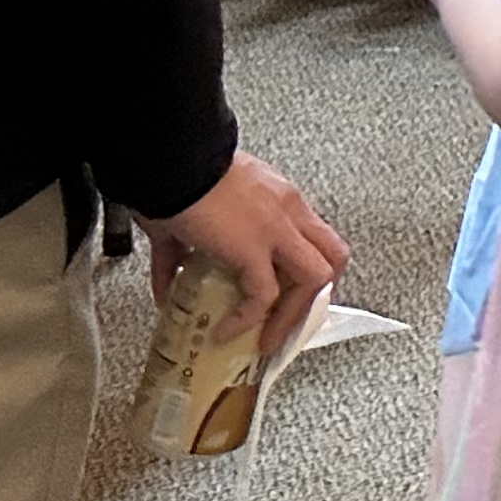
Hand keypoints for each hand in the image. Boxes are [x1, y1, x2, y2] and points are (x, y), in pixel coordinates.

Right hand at [140, 152, 349, 361]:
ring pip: (315, 279)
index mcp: (279, 201)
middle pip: (332, 258)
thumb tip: (167, 289)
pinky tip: (227, 331)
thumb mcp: (191, 217)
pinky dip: (248, 319)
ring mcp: (276, 230)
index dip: (307, 272)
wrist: (168, 161)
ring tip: (265, 339)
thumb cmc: (175, 177)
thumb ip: (181, 254)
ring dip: (291, 315)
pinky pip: (263, 295)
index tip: (289, 298)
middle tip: (287, 322)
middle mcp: (288, 213)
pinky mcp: (253, 249)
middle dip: (314, 296)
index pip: (315, 240)